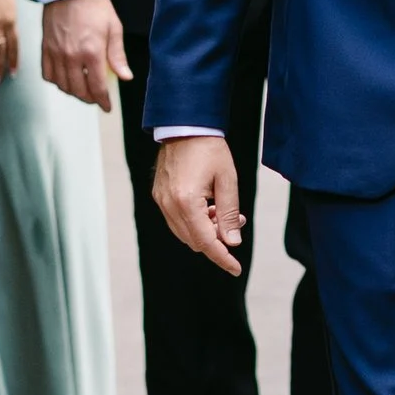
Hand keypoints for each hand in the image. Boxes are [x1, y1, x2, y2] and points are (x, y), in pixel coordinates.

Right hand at [41, 0, 129, 111]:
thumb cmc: (94, 6)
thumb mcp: (113, 28)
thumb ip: (118, 55)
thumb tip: (125, 77)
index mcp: (91, 52)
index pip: (97, 86)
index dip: (103, 100)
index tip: (106, 106)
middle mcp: (71, 56)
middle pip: (78, 90)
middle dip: (89, 98)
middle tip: (96, 98)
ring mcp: (56, 54)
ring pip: (62, 85)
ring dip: (73, 92)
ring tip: (82, 90)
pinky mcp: (45, 49)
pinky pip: (47, 74)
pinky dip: (56, 81)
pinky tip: (65, 79)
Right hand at [154, 134, 244, 277]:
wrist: (185, 125)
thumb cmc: (210, 148)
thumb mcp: (228, 180)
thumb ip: (230, 213)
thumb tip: (232, 241)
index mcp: (187, 201)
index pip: (206, 241)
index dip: (222, 257)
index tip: (236, 269)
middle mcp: (169, 205)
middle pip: (194, 240)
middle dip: (217, 240)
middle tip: (236, 223)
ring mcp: (161, 201)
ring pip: (184, 233)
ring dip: (205, 231)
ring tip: (223, 212)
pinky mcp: (159, 195)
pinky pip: (176, 221)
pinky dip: (193, 222)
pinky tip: (208, 208)